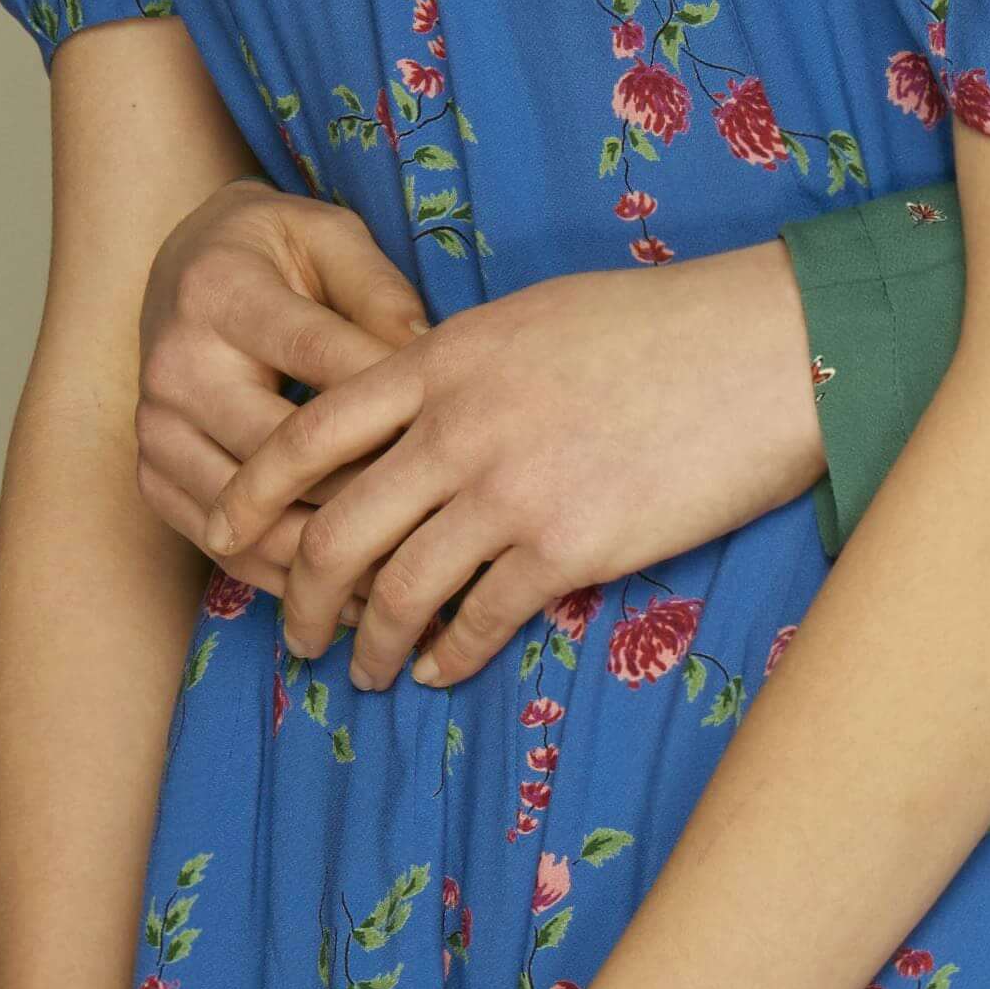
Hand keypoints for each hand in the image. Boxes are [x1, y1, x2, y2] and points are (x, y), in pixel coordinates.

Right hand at [132, 181, 427, 578]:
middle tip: (451, 530)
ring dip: (334, 557)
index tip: (463, 442)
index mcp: (221, 294)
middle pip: (282, 454)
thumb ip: (379, 293)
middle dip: (371, 493)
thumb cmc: (276, 253)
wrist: (180, 269)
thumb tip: (434, 359)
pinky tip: (359, 596)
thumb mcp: (331, 238)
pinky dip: (294, 578)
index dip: (393, 405)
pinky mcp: (153, 477)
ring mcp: (157, 429)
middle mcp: (175, 365)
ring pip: (253, 519)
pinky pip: (225, 549)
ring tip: (412, 580)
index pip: (319, 359)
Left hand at [227, 245, 826, 688]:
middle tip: (292, 632)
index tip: (226, 527)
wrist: (764, 351)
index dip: (256, 489)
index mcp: (443, 360)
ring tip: (361, 670)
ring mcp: (510, 491)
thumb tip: (418, 403)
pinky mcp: (569, 548)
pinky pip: (480, 618)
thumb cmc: (662, 326)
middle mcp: (459, 428)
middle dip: (301, 593)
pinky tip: (439, 668)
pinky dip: (449, 653)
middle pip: (339, 528)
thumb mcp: (533, 318)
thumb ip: (461, 365)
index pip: (312, 431)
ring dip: (370, 641)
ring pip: (399, 588)